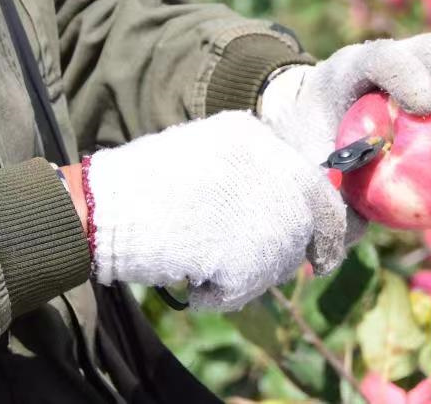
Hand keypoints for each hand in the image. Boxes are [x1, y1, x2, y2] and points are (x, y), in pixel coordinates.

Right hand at [83, 110, 346, 310]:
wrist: (105, 207)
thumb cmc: (139, 185)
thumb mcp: (202, 155)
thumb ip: (247, 175)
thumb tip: (285, 216)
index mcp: (254, 134)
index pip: (313, 182)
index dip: (323, 222)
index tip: (325, 252)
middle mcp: (270, 164)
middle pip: (308, 223)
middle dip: (290, 253)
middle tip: (257, 269)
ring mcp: (265, 207)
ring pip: (280, 259)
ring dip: (248, 275)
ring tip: (200, 265)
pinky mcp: (252, 250)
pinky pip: (249, 287)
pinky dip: (221, 295)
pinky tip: (191, 281)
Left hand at [257, 34, 430, 180]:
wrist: (318, 121)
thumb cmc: (309, 144)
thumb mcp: (304, 165)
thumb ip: (321, 195)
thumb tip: (344, 236)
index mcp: (353, 65)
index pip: (383, 57)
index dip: (406, 73)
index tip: (424, 107)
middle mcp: (396, 58)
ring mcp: (427, 71)